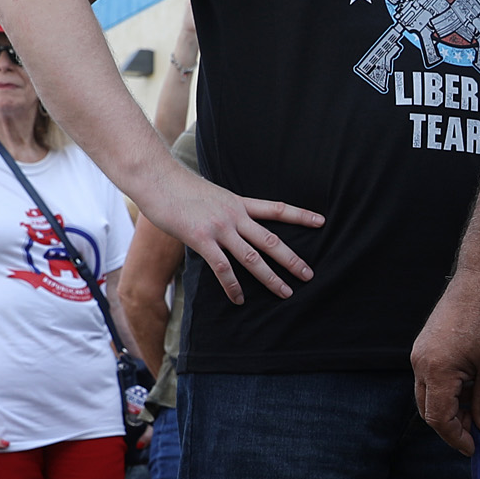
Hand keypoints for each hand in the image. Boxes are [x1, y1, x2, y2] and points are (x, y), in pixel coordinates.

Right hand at [149, 176, 322, 303]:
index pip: (277, 209)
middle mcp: (235, 216)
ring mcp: (219, 228)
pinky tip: (239, 299)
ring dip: (271, 277)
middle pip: (271, 240)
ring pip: (252, 258)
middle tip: (309, 275)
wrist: (157, 179)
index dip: (301, 215)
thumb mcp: (212, 195)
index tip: (321, 221)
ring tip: (286, 292)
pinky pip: (222, 268)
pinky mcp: (201, 239)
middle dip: (292, 259)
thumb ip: (225, 211)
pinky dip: (233, 286)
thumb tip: (231, 223)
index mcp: (239, 203)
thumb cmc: (180, 187)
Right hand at [411, 270, 479, 455]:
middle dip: (452, 425)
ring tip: (479, 410)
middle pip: (428, 408)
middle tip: (478, 432)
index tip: (474, 448)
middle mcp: (420, 362)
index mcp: (436, 370)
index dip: (456, 437)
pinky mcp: (427, 343)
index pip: (438, 418)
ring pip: (429, 393)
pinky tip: (472, 388)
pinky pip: (432, 376)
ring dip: (451, 407)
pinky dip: (449, 390)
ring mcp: (421, 351)